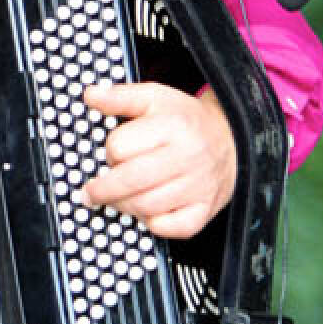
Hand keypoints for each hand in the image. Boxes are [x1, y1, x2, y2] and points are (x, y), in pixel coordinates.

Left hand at [78, 83, 236, 238]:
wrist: (232, 140)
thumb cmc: (185, 120)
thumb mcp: (154, 97)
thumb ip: (119, 97)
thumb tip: (90, 95)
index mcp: (171, 126)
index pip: (120, 147)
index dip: (109, 151)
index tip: (112, 152)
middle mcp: (187, 157)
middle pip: (131, 180)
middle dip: (103, 189)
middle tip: (91, 192)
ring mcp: (198, 186)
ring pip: (147, 206)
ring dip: (123, 205)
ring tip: (115, 199)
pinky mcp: (205, 210)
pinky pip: (172, 228)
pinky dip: (153, 224)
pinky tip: (146, 212)